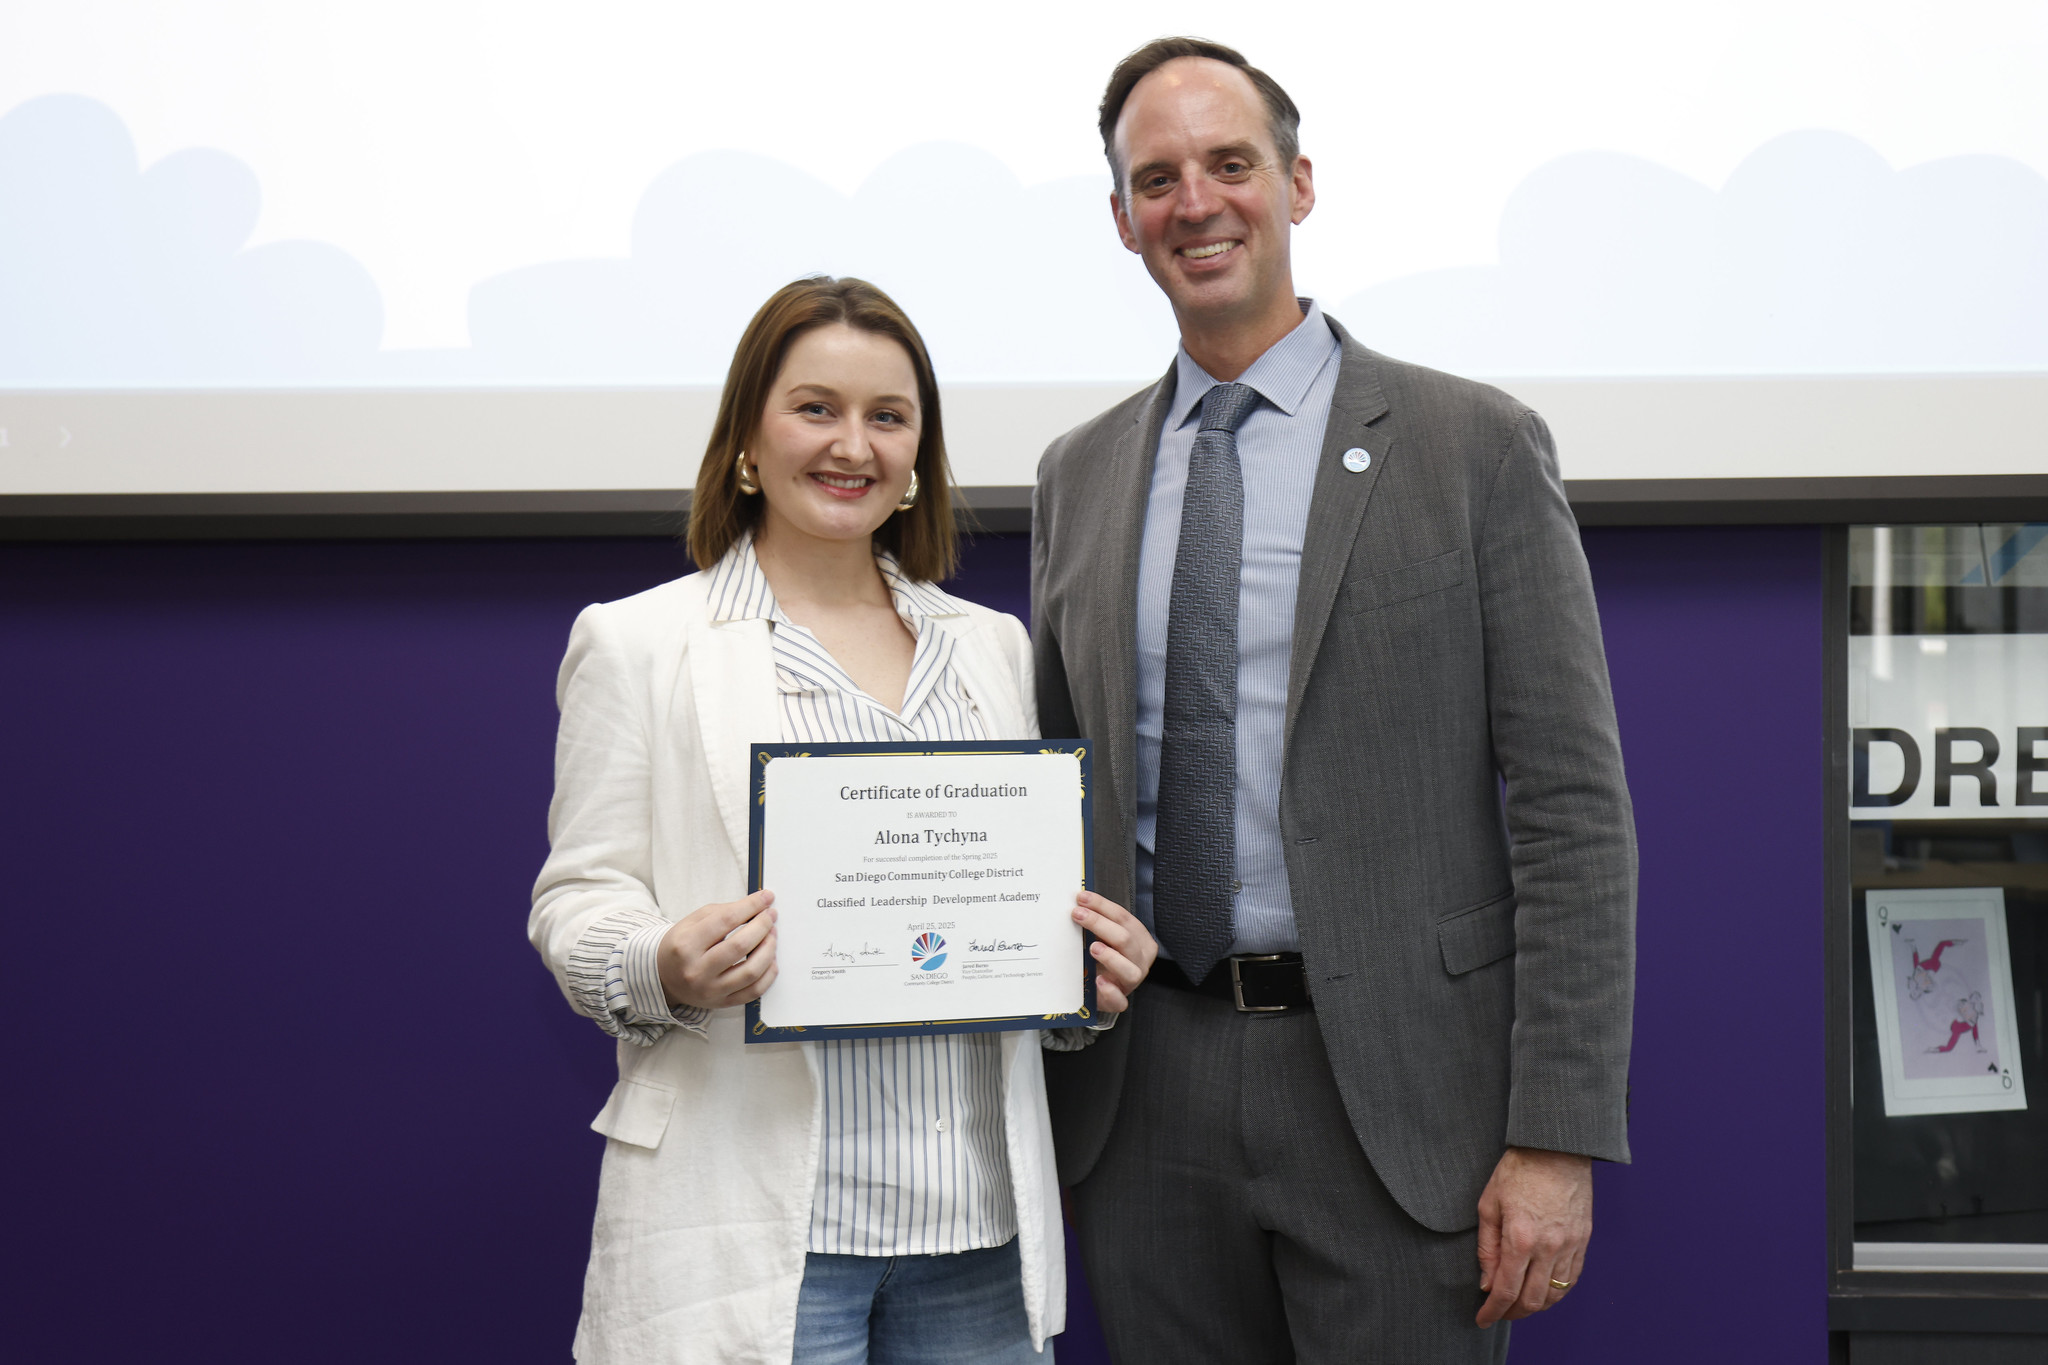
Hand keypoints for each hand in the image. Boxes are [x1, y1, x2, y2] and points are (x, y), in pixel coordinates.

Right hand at [657, 890, 778, 1010]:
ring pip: (751, 971)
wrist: (664, 978)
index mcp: (686, 945)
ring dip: (769, 949)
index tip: (766, 897)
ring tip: (772, 935)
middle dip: (762, 926)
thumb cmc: (682, 946)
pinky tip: (770, 959)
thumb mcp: (692, 922)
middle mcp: (697, 970)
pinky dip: (768, 974)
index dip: (751, 906)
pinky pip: (754, 992)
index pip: (726, 920)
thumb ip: (723, 912)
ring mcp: (710, 990)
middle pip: (740, 945)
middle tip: (771, 915)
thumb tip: (757, 906)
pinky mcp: (722, 1003)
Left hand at [1072, 891, 1156, 1013]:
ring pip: (1130, 970)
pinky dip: (1110, 991)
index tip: (1082, 898)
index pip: (1123, 918)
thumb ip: (1097, 922)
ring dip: (1111, 957)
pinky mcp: (1119, 1001)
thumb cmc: (1103, 957)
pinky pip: (1120, 1000)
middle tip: (1078, 914)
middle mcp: (1140, 960)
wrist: (1100, 987)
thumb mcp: (1103, 936)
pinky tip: (1098, 981)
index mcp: (1139, 940)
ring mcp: (1132, 981)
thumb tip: (1078, 902)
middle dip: (1099, 924)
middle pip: (1125, 939)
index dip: (1102, 906)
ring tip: (1093, 947)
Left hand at [1474, 1146, 1592, 1326]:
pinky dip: (1557, 1292)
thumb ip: (1486, 1248)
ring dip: (1536, 1306)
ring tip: (1519, 1305)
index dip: (1493, 1311)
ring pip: (1555, 1294)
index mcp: (1520, 1238)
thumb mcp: (1488, 1205)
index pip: (1506, 1290)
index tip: (1483, 1320)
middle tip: (1499, 1313)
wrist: (1556, 1148)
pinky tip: (1543, 1291)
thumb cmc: (1518, 1171)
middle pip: (1532, 1300)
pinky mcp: (1583, 1241)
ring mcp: (1570, 1246)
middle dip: (1513, 1313)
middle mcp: (1548, 1247)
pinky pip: (1572, 1279)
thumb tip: (1487, 1283)